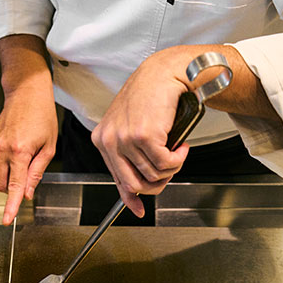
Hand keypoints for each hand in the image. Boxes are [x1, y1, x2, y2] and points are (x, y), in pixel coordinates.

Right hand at [0, 85, 57, 224]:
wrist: (26, 92)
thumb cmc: (42, 115)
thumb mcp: (48, 146)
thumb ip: (37, 172)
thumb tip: (28, 192)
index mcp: (20, 152)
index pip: (14, 186)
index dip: (11, 206)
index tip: (7, 219)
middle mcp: (3, 149)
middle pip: (2, 184)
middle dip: (12, 189)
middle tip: (27, 176)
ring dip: (11, 173)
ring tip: (26, 153)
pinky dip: (7, 160)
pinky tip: (18, 145)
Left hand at [91, 50, 190, 217]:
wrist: (163, 73)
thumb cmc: (149, 99)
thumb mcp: (131, 129)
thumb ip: (130, 158)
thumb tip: (134, 193)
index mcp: (102, 140)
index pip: (116, 179)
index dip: (130, 198)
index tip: (139, 209)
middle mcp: (109, 140)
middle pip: (134, 184)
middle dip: (157, 184)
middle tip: (170, 170)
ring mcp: (124, 138)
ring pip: (153, 175)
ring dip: (171, 168)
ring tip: (176, 150)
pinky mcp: (143, 135)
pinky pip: (165, 165)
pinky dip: (178, 159)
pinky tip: (181, 145)